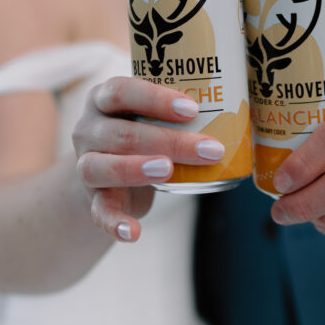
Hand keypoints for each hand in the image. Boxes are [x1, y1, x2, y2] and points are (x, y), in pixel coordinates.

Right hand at [72, 77, 225, 242]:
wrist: (108, 173)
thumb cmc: (141, 132)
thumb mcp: (150, 115)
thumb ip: (176, 111)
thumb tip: (239, 108)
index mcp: (103, 99)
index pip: (121, 91)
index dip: (155, 99)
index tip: (193, 109)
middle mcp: (88, 129)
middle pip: (121, 132)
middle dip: (168, 140)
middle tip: (209, 149)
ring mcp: (85, 164)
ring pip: (100, 167)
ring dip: (136, 168)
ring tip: (168, 171)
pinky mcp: (92, 199)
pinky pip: (98, 212)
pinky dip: (114, 223)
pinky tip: (133, 233)